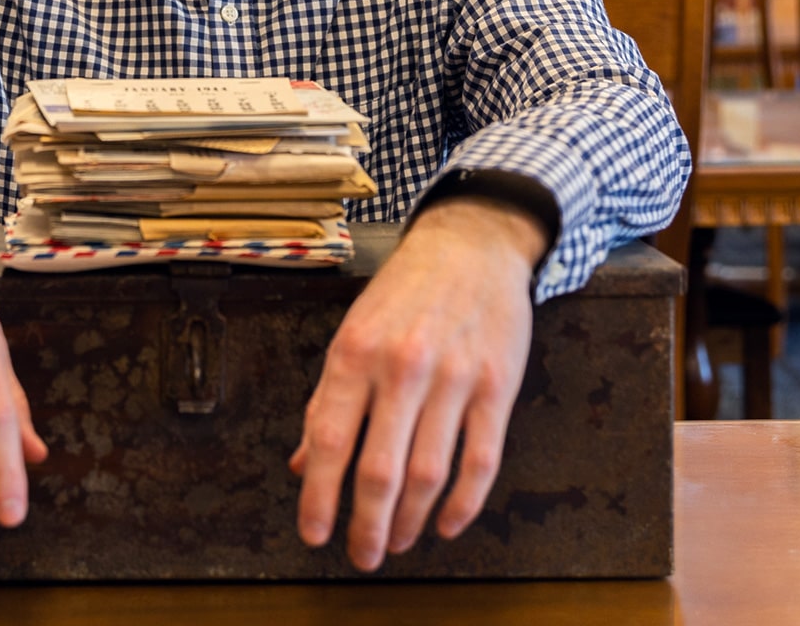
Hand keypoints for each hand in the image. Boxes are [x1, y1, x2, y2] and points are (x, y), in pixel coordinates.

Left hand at [289, 197, 541, 569]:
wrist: (472, 245)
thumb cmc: (405, 291)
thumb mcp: (353, 332)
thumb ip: (328, 400)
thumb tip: (302, 463)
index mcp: (354, 352)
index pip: (328, 440)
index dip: (319, 496)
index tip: (315, 533)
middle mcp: (401, 367)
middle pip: (379, 469)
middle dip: (367, 525)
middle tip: (362, 555)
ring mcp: (453, 378)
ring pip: (429, 473)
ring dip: (411, 520)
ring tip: (398, 541)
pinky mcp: (496, 386)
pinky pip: (481, 459)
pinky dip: (464, 503)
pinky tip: (446, 523)